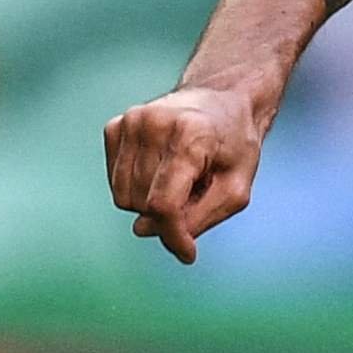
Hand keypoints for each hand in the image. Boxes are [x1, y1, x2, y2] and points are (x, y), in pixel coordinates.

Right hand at [104, 81, 264, 263]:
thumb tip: (144, 230)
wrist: (222, 99)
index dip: (174, 236)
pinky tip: (160, 169)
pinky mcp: (116, 126)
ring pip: (123, 196)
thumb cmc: (234, 145)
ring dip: (151, 200)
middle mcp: (153, 123)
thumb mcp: (236, 189)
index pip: (164, 204)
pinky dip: (137, 186)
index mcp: (189, 135)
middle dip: (168, 212)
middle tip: (195, 190)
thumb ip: (197, 218)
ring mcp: (130, 121)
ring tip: (178, 178)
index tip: (187, 253)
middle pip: (142, 204)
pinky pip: (115, 181)